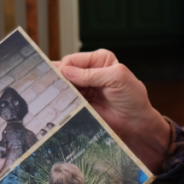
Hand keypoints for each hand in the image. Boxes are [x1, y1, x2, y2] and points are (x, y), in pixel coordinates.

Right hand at [55, 50, 167, 171]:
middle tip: (48, 87)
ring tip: (49, 96)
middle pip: (65, 71)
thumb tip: (66, 71)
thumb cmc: (132, 98)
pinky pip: (66, 99)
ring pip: (63, 85)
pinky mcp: (81, 102)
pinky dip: (60, 101)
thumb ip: (91, 74)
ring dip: (57, 91)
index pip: (73, 59)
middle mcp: (90, 71)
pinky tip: (54, 103)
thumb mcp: (117, 78)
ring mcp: (84, 87)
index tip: (60, 78)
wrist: (135, 123)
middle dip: (58, 79)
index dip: (65, 68)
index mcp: (100, 60)